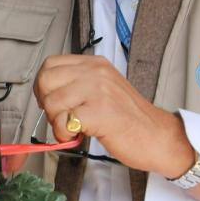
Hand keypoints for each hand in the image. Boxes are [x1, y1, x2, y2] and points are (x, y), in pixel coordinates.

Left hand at [34, 54, 193, 175]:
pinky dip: (64, 134)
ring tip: (75, 128)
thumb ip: (77, 85)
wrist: (156, 136)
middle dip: (46, 104)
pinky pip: (64, 121)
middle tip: (62, 117)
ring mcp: (98, 90)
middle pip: (46, 80)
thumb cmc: (128, 118)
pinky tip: (79, 135)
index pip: (50, 64)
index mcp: (95, 64)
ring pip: (52, 102)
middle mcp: (96, 73)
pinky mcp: (99, 112)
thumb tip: (46, 92)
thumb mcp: (103, 89)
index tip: (52, 101)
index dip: (43, 86)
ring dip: (56, 122)